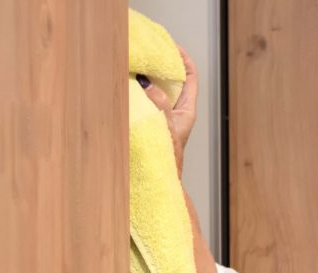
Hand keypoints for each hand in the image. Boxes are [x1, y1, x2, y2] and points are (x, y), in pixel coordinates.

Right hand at [139, 46, 198, 174]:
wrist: (159, 181)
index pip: (190, 77)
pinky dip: (138, 89)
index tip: (172, 46)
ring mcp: (164, 116)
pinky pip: (146, 99)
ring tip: (136, 62)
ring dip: (148, 76)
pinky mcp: (152, 121)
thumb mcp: (166, 130)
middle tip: (149, 50)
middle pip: (173, 79)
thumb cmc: (168, 161)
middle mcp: (176, 111)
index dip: (183, 59)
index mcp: (187, 111)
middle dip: (162, 64)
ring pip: (158, 89)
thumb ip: (159, 106)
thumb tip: (148, 85)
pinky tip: (127, 83)